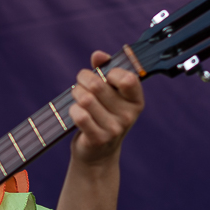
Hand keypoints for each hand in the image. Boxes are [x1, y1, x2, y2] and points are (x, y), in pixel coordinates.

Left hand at [68, 50, 144, 165]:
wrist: (98, 153)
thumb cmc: (103, 115)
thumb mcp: (110, 93)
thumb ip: (105, 70)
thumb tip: (98, 55)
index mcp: (136, 101)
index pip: (128, 78)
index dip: (111, 72)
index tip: (104, 76)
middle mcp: (128, 116)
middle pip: (98, 86)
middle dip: (84, 79)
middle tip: (80, 82)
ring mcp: (114, 129)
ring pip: (86, 99)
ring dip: (76, 93)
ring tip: (77, 97)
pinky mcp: (98, 139)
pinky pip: (79, 115)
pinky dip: (72, 110)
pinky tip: (75, 111)